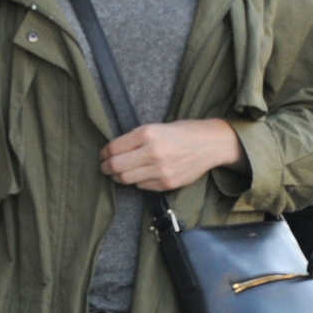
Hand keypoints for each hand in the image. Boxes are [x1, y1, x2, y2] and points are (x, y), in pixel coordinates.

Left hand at [99, 120, 243, 191]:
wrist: (210, 144)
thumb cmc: (183, 132)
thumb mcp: (157, 127)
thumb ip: (136, 139)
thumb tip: (114, 151)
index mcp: (148, 133)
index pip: (114, 148)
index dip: (104, 153)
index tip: (102, 155)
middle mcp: (152, 152)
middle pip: (116, 167)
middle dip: (106, 168)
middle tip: (104, 167)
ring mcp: (160, 170)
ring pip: (126, 179)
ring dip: (119, 177)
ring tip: (118, 173)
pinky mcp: (167, 183)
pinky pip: (142, 186)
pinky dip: (137, 181)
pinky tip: (140, 175)